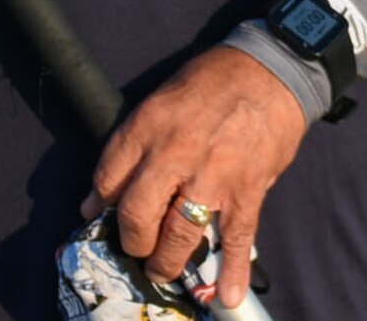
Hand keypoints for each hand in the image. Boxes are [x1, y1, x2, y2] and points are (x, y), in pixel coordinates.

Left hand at [85, 45, 307, 308]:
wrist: (268, 71)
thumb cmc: (209, 82)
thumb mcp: (159, 100)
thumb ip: (134, 144)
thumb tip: (106, 190)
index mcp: (146, 126)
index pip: (108, 177)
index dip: (99, 204)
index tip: (98, 216)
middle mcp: (173, 153)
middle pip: (137, 213)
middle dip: (131, 241)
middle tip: (135, 249)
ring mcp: (212, 175)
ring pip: (179, 234)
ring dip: (167, 262)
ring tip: (162, 272)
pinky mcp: (248, 190)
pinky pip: (236, 239)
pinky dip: (232, 272)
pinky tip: (227, 296)